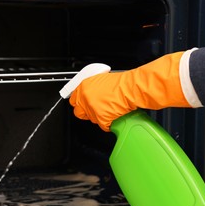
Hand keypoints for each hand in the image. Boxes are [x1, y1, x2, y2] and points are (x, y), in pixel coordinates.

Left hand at [69, 52, 190, 131]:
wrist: (131, 89)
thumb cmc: (122, 83)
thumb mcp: (101, 80)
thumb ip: (92, 88)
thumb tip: (91, 94)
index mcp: (84, 86)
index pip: (73, 99)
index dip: (80, 103)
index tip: (83, 104)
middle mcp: (85, 98)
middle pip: (79, 112)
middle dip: (87, 112)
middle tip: (96, 109)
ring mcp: (92, 109)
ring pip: (92, 119)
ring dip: (100, 117)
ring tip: (110, 109)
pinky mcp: (101, 118)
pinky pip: (103, 125)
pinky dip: (109, 123)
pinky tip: (115, 115)